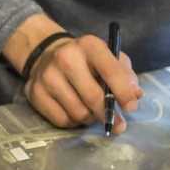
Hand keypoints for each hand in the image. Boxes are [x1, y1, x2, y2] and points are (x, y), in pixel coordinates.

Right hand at [6, 15, 141, 130]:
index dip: (123, 92)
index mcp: (89, 46)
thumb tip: (135, 96)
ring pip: (78, 113)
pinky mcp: (35, 92)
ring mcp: (47, 76)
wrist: (48, 55)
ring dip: (91, 118)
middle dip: (108, 114)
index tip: (131, 107)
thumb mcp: (109, 58)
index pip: (110, 71)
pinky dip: (74, 122)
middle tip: (118, 123)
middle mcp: (65, 58)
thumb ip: (125, 75)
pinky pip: (61, 120)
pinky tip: (75, 112)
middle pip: (92, 97)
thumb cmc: (86, 60)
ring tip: (93, 112)